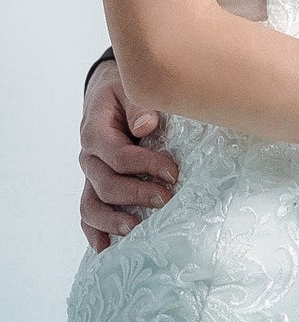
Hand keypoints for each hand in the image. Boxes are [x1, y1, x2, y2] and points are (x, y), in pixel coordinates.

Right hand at [79, 59, 177, 251]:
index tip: (174, 172)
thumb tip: (146, 126)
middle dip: (138, 194)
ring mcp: (89, 174)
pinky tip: (106, 248)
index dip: (146, 166)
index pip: (119, 156)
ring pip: (92, 204)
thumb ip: (138, 106)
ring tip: (137, 229)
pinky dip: (95, 231)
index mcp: (95, 131)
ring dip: (114, 220)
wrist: (107, 92)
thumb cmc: (123, 89)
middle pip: (107, 184)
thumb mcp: (130, 87)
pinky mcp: (93, 185)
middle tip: (167, 200)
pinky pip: (88, 211)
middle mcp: (88, 156)